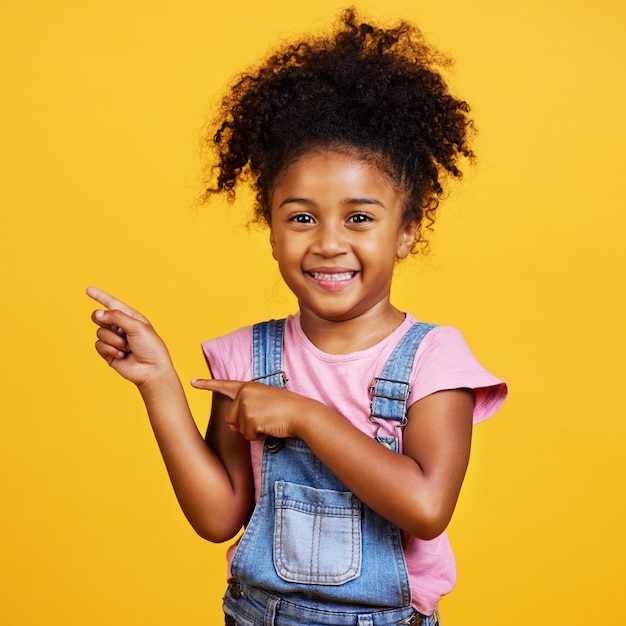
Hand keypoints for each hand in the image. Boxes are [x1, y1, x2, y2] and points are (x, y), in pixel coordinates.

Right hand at [87, 286, 172, 386]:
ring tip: (128, 347)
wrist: (151, 370)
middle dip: (105, 321)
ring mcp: (114, 340)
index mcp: (130, 317)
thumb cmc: (151, 347)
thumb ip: (117, 317)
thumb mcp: (137, 327)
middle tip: (117, 329)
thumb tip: (98, 314)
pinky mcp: (108, 352)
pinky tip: (122, 355)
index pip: (112, 304)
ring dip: (114, 340)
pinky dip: (110, 349)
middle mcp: (120, 327)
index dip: (100, 296)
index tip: (88, 290)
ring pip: (99, 332)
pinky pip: (99, 345)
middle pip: (100, 317)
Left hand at [192, 379, 316, 440]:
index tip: (192, 382)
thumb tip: (232, 427)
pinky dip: (258, 437)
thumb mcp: (263, 404)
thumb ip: (245, 411)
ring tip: (269, 421)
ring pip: (238, 428)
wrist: (301, 414)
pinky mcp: (250, 419)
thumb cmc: (286, 409)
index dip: (206, 384)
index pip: (224, 385)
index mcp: (248, 386)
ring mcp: (246, 405)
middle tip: (264, 418)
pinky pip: (247, 436)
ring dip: (252, 431)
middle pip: (230, 417)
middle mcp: (244, 393)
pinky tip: (270, 428)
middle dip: (243, 423)